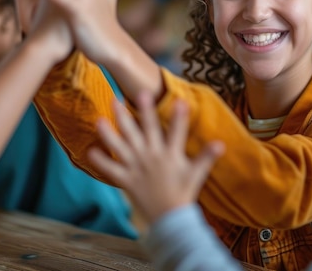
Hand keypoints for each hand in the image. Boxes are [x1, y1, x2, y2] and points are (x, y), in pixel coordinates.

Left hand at [88, 93, 224, 225]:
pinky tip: (89, 150)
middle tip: (136, 93)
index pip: (177, 133)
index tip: (180, 101)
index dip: (179, 118)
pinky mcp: (126, 180)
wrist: (169, 219)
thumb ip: (206, 157)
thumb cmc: (183, 193)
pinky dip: (100, 161)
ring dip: (111, 132)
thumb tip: (221, 143)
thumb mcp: (196, 174)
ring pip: (122, 146)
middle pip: (146, 131)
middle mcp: (152, 158)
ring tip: (100, 117)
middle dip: (143, 111)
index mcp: (170, 155)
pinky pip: (111, 169)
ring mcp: (137, 168)